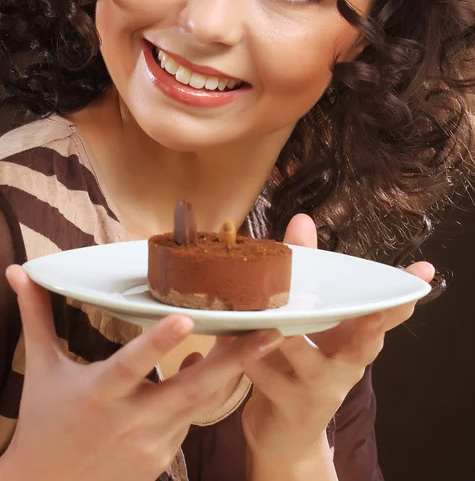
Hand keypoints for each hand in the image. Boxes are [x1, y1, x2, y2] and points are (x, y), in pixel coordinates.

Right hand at [0, 266, 283, 480]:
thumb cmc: (42, 420)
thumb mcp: (39, 367)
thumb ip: (35, 316)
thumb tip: (16, 271)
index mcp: (97, 394)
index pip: (130, 365)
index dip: (158, 343)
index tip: (187, 317)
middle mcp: (129, 421)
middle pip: (190, 389)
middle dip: (235, 360)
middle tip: (270, 330)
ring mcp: (151, 444)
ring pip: (201, 404)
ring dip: (232, 373)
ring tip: (266, 341)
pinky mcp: (162, 459)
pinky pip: (193, 420)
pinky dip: (208, 395)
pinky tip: (222, 368)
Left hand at [242, 214, 433, 459]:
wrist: (283, 433)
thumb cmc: (298, 365)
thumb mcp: (309, 323)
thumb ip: (306, 273)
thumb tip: (302, 220)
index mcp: (352, 342)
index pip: (384, 316)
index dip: (402, 297)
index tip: (424, 274)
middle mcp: (345, 367)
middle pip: (364, 345)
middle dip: (369, 325)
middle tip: (371, 310)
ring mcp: (319, 390)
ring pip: (305, 357)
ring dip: (289, 337)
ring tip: (276, 318)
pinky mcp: (289, 407)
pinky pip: (265, 376)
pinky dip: (246, 353)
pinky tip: (227, 334)